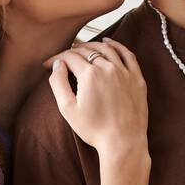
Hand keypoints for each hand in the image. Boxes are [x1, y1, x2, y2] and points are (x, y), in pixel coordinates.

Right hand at [44, 38, 147, 156]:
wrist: (123, 141)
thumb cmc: (94, 129)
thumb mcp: (68, 109)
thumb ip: (58, 83)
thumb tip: (57, 64)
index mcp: (89, 74)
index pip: (69, 57)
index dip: (56, 59)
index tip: (48, 64)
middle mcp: (108, 68)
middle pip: (87, 51)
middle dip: (71, 52)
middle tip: (63, 58)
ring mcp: (124, 71)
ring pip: (106, 49)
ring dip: (91, 46)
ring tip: (82, 48)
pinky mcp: (137, 78)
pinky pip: (127, 54)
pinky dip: (116, 45)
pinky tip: (108, 43)